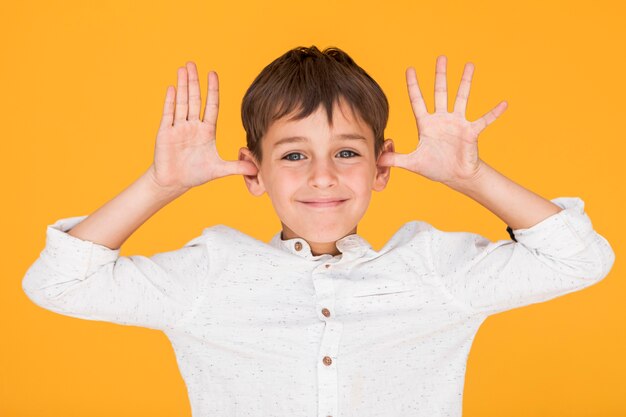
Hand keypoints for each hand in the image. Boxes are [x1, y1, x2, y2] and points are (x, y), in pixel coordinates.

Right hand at [148, 62, 257, 193]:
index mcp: (207, 131)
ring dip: (182, 85)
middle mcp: (193, 126)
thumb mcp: (218, 170)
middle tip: (193, 63)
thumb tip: (257, 169)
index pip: (211, 106)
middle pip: (194, 99)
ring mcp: (179, 128)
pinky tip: (172, 88)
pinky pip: (168, 114)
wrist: (174, 182)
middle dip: (194, 82)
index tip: (213, 74)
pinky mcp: (166, 133)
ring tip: (182, 69)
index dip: (213, 90)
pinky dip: (170, 101)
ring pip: (181, 102)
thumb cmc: (195, 174)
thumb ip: (236, 167)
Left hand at [377, 56, 506, 185]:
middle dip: (440, 75)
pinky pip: (484, 120)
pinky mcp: (471, 131)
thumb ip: (395, 159)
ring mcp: (457, 123)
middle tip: (440, 57)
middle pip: (440, 93)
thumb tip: (376, 158)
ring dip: (465, 82)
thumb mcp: (413, 163)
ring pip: (461, 98)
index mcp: (427, 124)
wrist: (455, 176)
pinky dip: (494, 113)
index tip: (410, 69)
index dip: (413, 86)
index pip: (417, 101)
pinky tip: (504, 104)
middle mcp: (442, 119)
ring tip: (469, 65)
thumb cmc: (435, 167)